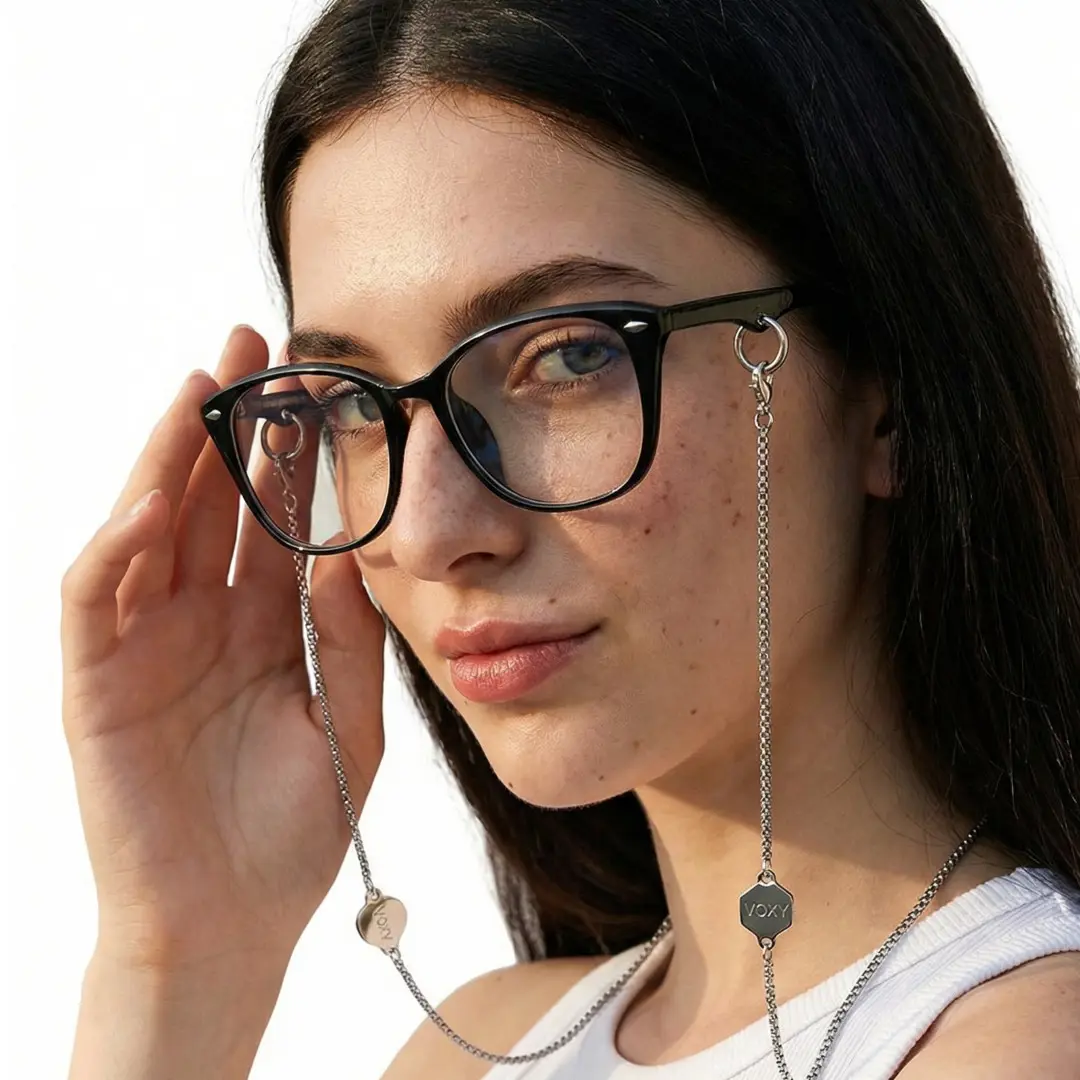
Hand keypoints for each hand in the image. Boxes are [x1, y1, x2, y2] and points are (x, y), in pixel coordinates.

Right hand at [60, 326, 384, 973]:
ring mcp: (145, 644)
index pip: (271, 519)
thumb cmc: (290, 826)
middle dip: (229, 424)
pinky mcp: (97, 682)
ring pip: (152, 528)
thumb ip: (346, 636)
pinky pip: (96, 598)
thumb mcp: (345, 718)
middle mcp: (201, 620)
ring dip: (170, 457)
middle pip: (211, 501)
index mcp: (261, 625)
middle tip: (255, 344)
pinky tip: (157, 496)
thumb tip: (351, 547)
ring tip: (202, 385)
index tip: (319, 386)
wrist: (234, 922)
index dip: (290, 453)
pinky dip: (118, 545)